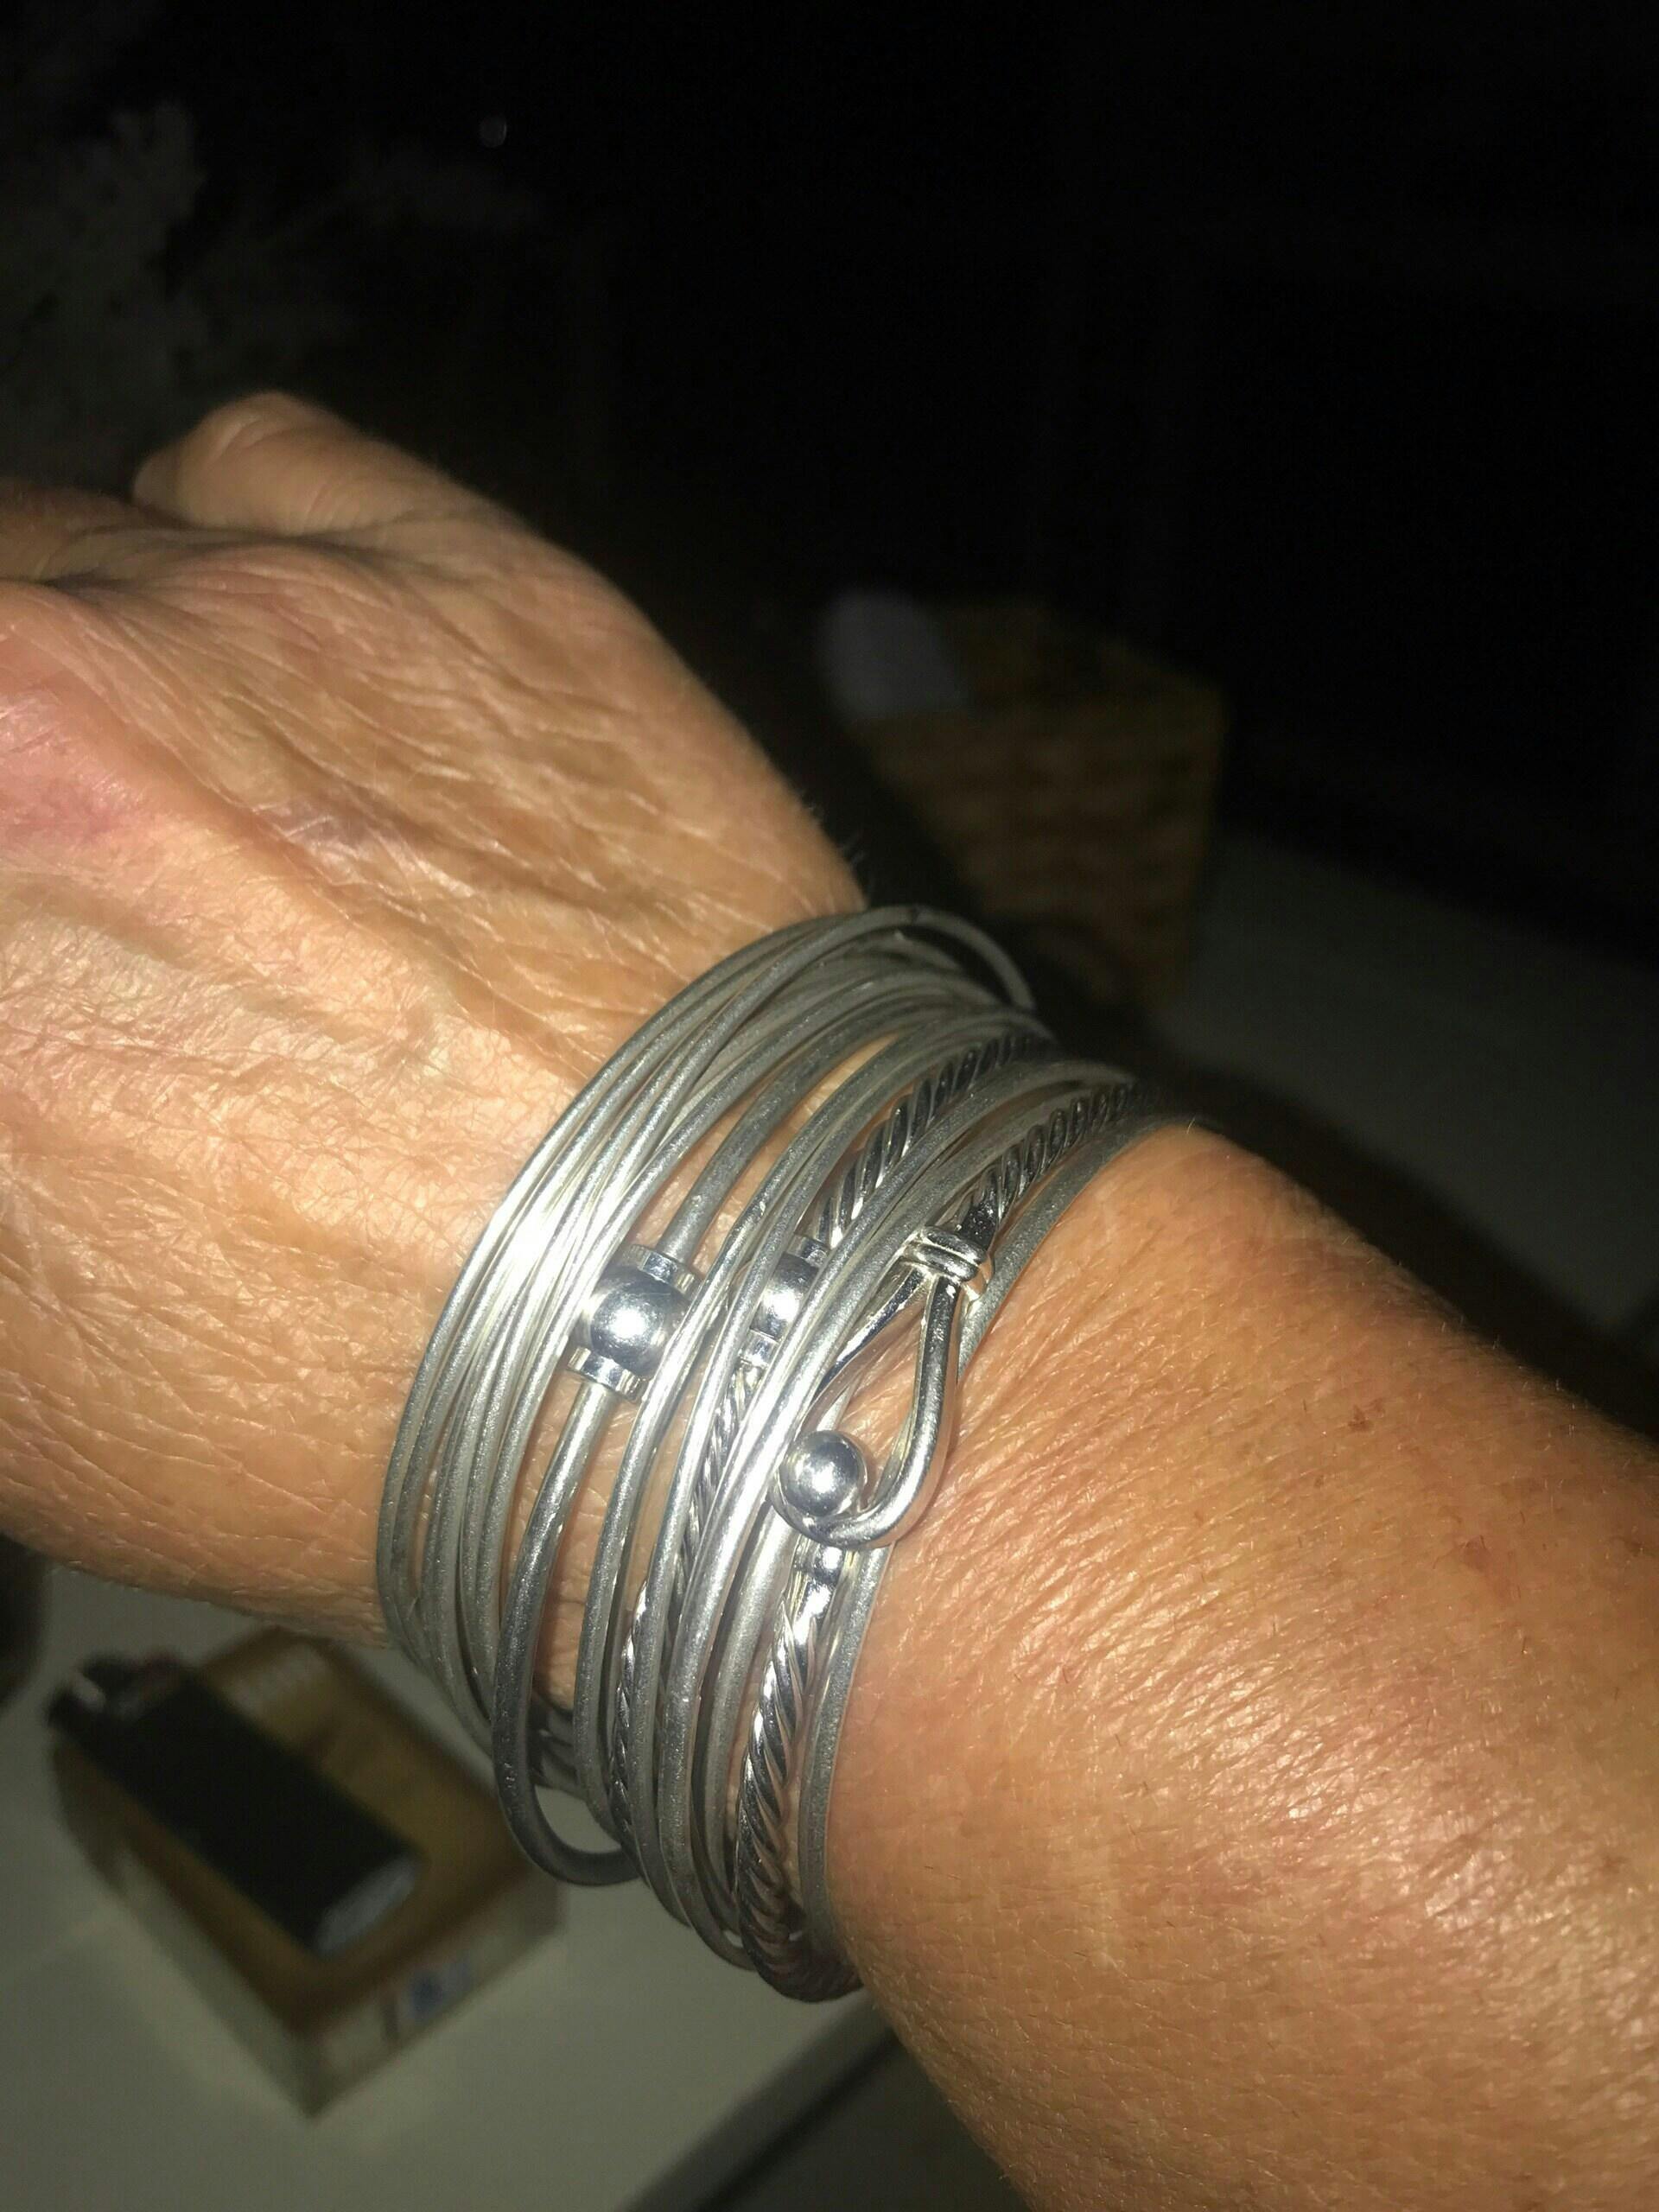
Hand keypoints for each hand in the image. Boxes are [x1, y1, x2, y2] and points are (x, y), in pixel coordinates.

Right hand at [0, 392, 853, 1640]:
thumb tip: (20, 1043)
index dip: (0, 935)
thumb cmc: (355, 1399)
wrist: (712, 1329)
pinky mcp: (460, 574)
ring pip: (58, 549)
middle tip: (77, 893)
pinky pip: (249, 466)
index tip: (28, 969)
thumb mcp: (12, 1381)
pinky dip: (228, 546)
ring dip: (81, 663)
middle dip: (12, 790)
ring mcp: (249, 614)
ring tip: (190, 817)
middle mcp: (36, 706)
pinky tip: (277, 661)